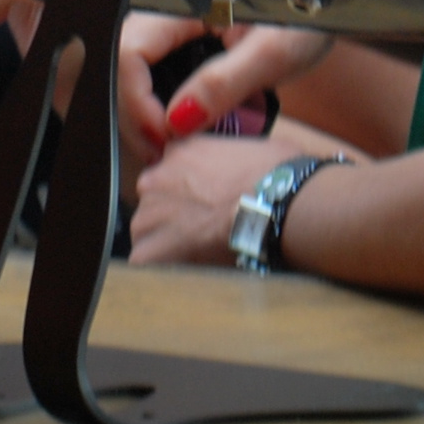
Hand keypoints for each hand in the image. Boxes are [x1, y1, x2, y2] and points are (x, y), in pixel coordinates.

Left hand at [130, 120, 361, 266]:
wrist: (275, 204)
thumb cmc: (278, 175)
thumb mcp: (254, 148)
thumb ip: (232, 156)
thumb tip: (247, 166)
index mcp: (181, 150)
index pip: (171, 170)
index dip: (187, 190)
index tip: (204, 205)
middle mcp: (157, 177)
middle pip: (154, 201)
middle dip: (172, 217)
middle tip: (202, 234)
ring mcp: (150, 212)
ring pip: (146, 231)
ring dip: (164, 244)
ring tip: (197, 257)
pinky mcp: (152, 247)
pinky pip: (144, 263)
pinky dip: (162, 270)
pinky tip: (185, 274)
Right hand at [135, 23, 333, 151]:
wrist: (317, 14)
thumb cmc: (302, 22)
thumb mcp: (272, 54)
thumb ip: (224, 83)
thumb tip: (177, 121)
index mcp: (184, 4)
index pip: (129, 49)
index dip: (136, 98)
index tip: (164, 135)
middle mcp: (166, 13)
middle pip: (123, 65)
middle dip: (136, 114)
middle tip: (163, 152)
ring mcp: (169, 29)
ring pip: (131, 74)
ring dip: (144, 114)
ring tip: (169, 147)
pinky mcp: (177, 45)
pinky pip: (151, 76)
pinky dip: (158, 107)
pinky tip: (175, 130)